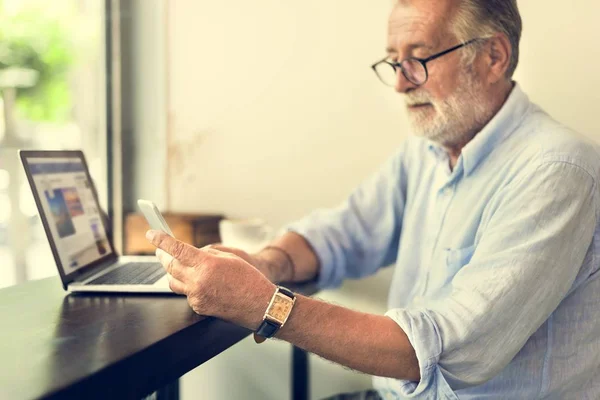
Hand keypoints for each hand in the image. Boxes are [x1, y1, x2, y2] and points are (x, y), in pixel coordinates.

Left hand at [146, 230, 275, 329]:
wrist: (260, 305)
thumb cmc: (250, 279)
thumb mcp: (230, 257)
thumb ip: (207, 253)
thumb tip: (192, 253)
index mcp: (206, 265)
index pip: (176, 250)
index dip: (161, 240)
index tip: (151, 234)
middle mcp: (198, 281)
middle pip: (170, 266)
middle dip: (163, 256)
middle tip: (159, 250)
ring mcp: (196, 296)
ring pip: (173, 281)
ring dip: (171, 271)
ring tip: (174, 264)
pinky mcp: (198, 307)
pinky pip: (185, 293)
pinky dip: (186, 285)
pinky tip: (195, 281)